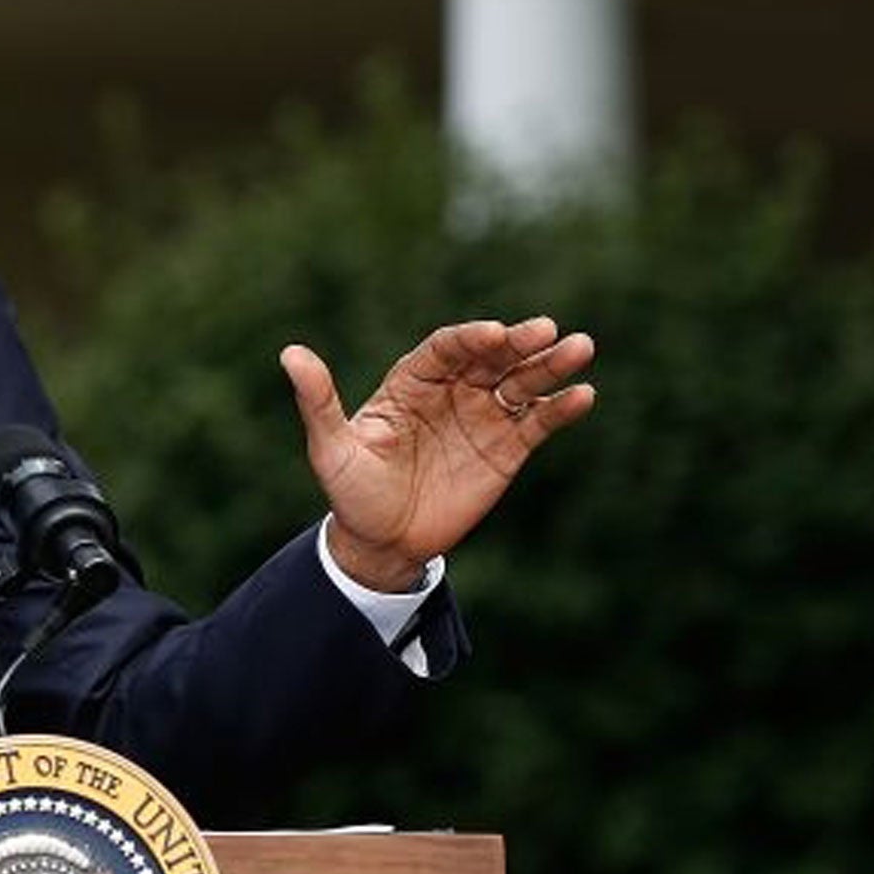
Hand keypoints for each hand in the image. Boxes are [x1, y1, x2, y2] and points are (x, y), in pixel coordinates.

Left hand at [281, 317, 594, 591]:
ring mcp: (482, 417)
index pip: (445, 349)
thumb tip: (289, 353)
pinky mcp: (506, 449)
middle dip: (519, 343)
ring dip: (550, 366)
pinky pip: (537, 423)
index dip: (469, 339)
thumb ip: (318, 402)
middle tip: (547, 330)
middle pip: (491, 358)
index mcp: (411, 382)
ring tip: (581, 348)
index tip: (493, 334)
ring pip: (521, 383)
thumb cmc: (351, 491)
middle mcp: (452, 391)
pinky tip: (583, 395)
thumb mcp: (330, 448)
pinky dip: (560, 408)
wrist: (381, 542)